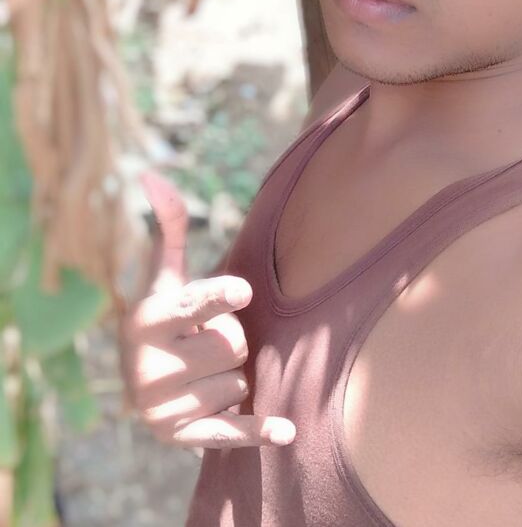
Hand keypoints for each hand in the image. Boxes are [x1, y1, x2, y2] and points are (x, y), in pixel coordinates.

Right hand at [120, 170, 295, 448]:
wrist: (142, 382)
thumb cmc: (166, 317)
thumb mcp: (165, 275)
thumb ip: (170, 227)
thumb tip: (153, 175)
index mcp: (146, 320)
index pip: (195, 305)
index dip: (220, 296)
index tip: (243, 291)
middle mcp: (146, 368)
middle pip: (234, 344)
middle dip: (230, 338)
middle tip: (203, 341)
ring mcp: (162, 408)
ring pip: (240, 381)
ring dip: (232, 374)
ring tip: (201, 372)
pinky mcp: (181, 437)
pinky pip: (231, 432)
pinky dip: (258, 433)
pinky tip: (286, 430)